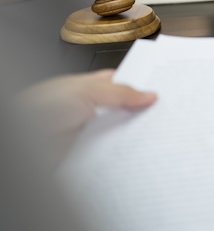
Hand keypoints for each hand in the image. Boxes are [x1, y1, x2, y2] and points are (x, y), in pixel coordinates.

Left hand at [16, 69, 156, 147]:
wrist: (22, 140)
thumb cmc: (38, 107)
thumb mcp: (85, 90)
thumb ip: (119, 92)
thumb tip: (148, 95)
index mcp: (92, 88)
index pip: (125, 85)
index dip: (145, 86)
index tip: (166, 90)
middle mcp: (94, 110)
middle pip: (127, 111)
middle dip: (145, 112)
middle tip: (166, 113)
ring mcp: (93, 133)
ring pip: (123, 133)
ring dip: (136, 135)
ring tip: (157, 132)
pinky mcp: (92, 154)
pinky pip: (114, 154)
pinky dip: (125, 154)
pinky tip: (138, 151)